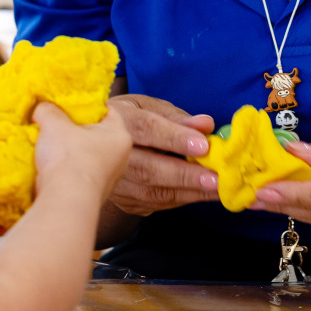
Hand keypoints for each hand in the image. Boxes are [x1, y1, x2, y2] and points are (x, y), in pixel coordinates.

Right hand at [33, 101, 131, 202]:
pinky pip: (81, 174)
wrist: (65, 202)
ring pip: (88, 155)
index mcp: (119, 135)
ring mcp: (109, 178)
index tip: (67, 105)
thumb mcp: (53, 124)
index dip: (85, 104)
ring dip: (70, 150)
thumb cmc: (68, 159)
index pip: (106, 110)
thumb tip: (42, 107)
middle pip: (95, 134)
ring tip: (50, 145)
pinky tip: (52, 167)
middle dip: (75, 129)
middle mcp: (121, 157)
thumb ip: (48, 110)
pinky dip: (68, 169)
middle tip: (56, 123)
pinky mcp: (95, 194)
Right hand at [102, 93, 219, 216]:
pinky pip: (154, 204)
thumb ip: (176, 116)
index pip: (146, 129)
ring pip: (152, 192)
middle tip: (216, 178)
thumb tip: (205, 125)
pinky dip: (181, 199)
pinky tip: (202, 193)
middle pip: (147, 168)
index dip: (174, 138)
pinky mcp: (123, 201)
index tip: (203, 146)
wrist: (92, 145)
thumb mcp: (146, 106)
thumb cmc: (127, 120)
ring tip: (219, 189)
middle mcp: (107, 153)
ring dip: (189, 192)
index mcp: (116, 120)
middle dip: (185, 175)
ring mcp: (113, 182)